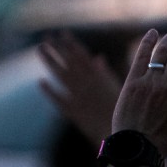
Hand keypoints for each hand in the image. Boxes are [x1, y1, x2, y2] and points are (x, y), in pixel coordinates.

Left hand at [38, 30, 121, 145]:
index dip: (71, 44)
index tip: (62, 33)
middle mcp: (87, 84)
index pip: (82, 56)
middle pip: (69, 63)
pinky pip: (58, 99)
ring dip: (49, 61)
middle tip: (46, 37)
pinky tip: (41, 82)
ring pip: (61, 76)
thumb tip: (98, 58)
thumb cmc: (126, 110)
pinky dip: (49, 91)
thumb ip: (105, 72)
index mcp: (99, 78)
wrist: (122, 134)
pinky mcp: (73, 112)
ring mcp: (78, 97)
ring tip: (40, 49)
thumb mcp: (119, 88)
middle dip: (57, 49)